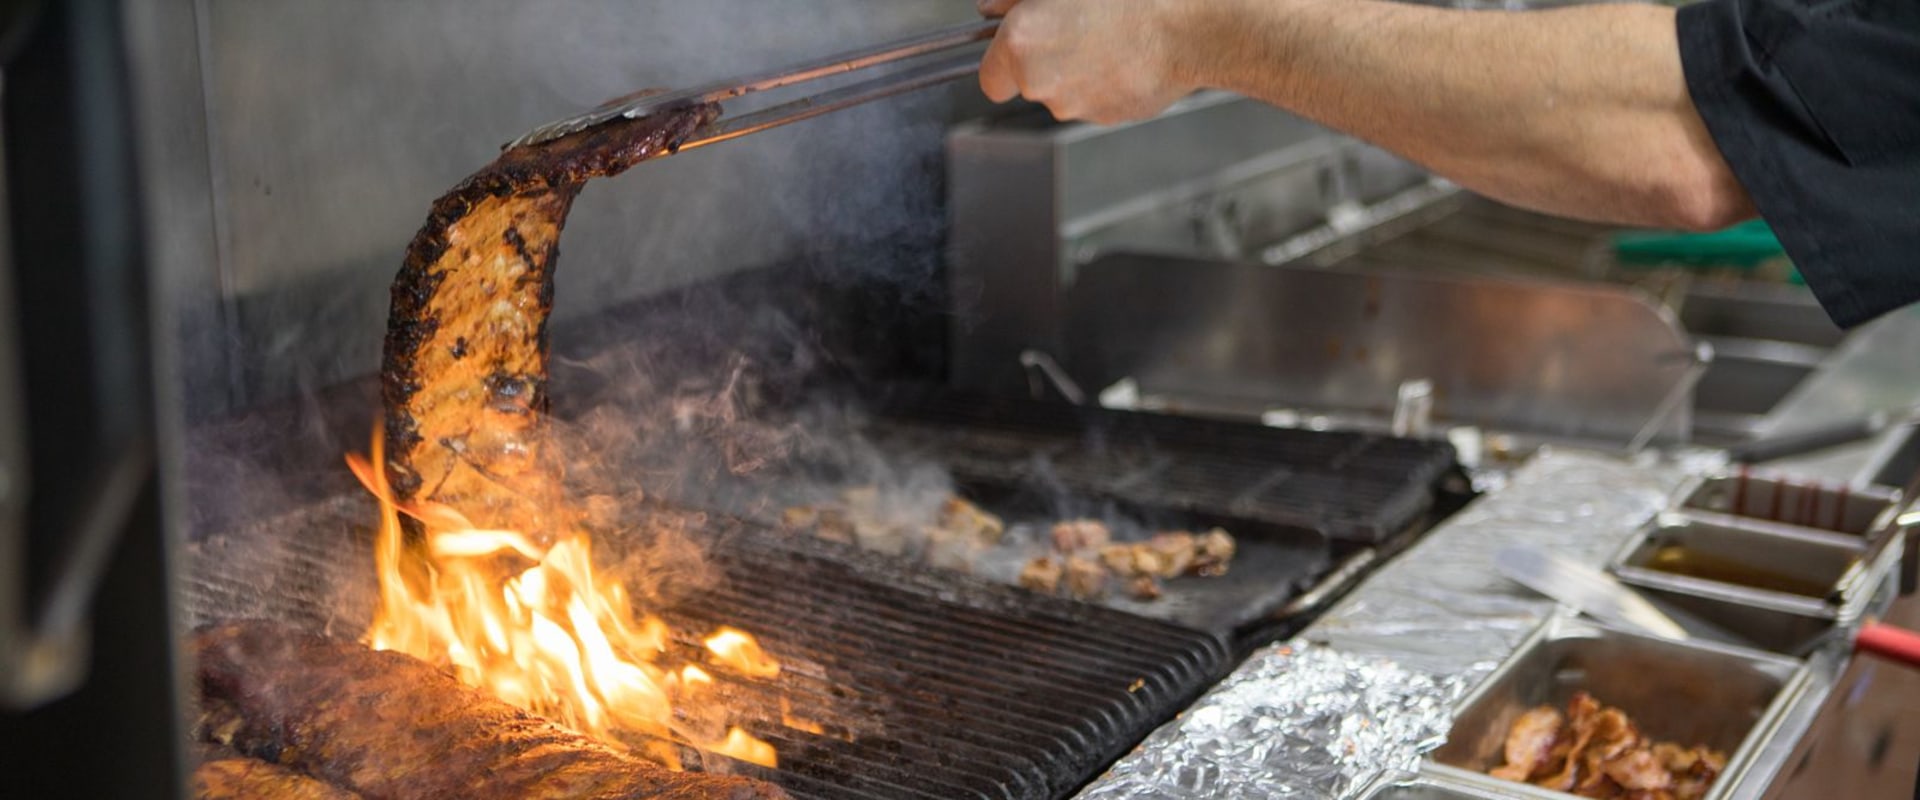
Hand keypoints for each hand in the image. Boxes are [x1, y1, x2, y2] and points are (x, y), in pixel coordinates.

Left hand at [977, 0, 1195, 124]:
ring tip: (1110, 34)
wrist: (1189, 25)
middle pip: (1029, 85)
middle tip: (1076, 25)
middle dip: (1045, 61)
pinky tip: (1127, 53)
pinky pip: (1097, 100)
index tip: (1019, 47)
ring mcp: (1076, 105)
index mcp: (1020, 45)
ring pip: (1064, 93)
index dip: (1003, 62)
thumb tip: (990, 7)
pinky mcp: (1108, 116)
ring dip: (1078, 69)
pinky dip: (1106, 81)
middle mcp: (1041, 83)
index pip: (990, 79)